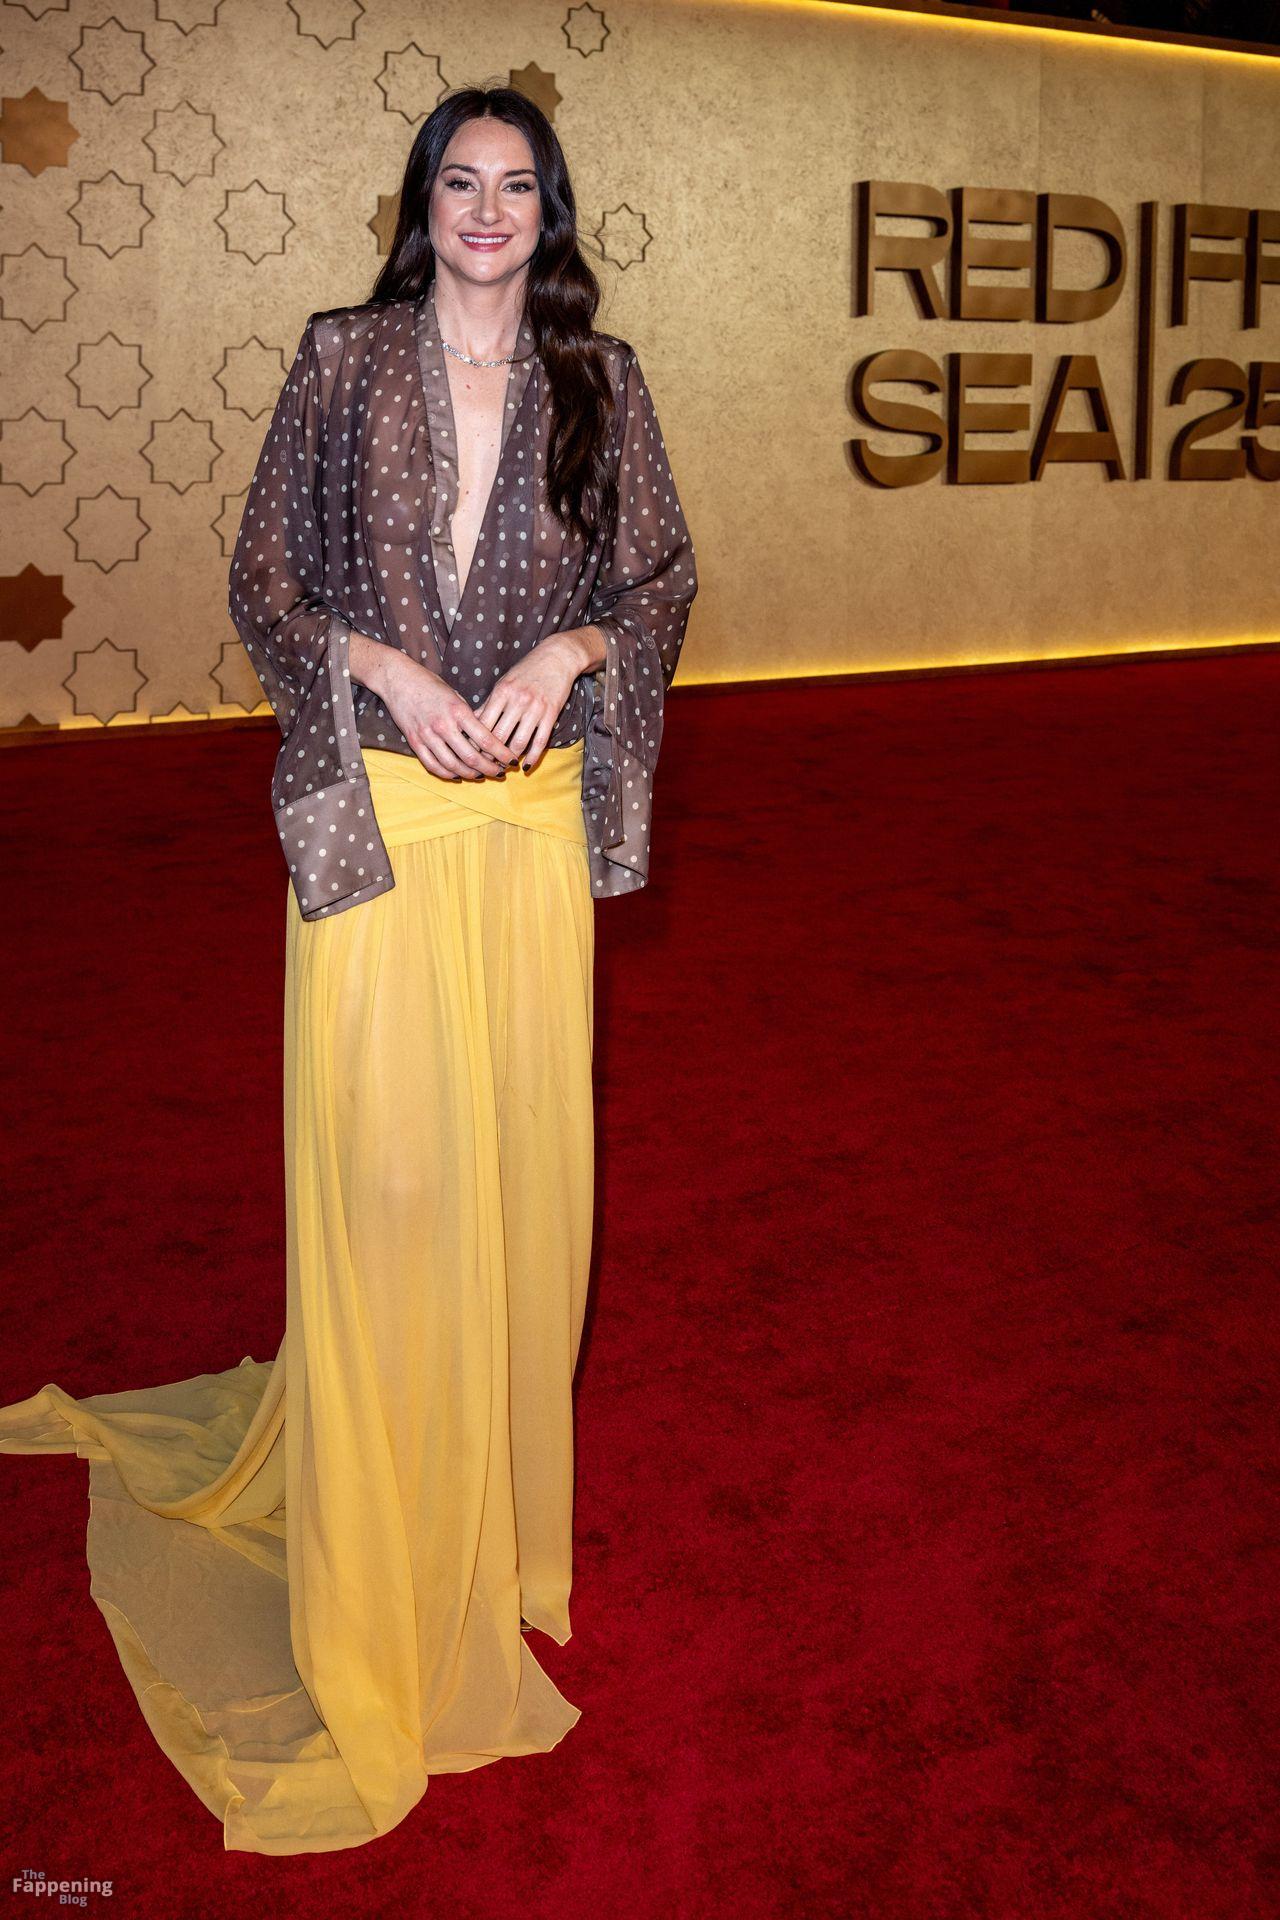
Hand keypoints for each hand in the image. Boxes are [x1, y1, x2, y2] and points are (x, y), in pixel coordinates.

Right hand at [372, 650, 518, 781]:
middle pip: (471, 757)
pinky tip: (458, 775)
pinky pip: (432, 765)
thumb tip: (485, 736)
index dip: (502, 754)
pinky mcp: (414, 742)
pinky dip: (447, 774)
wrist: (398, 679)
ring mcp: (427, 735)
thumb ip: (468, 716)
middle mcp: (443, 725)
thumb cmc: (429, 684)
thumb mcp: (455, 695)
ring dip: (470, 774)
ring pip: (453, 765)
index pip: (486, 739)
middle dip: (489, 769)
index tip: (511, 761)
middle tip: (500, 773)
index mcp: (458, 711)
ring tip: (481, 776)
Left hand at [474, 630, 597, 771]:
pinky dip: (532, 757)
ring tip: (505, 767)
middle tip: (487, 765)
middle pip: (499, 736)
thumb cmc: (527, 671)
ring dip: (511, 759)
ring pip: (519, 742)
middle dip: (491, 755)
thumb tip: (472, 723)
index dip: (476, 742)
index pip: (483, 723)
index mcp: (501, 692)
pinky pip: (540, 741)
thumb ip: (490, 704)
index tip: (473, 753)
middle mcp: (517, 700)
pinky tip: (527, 766)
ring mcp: (535, 708)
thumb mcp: (504, 683)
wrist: (557, 657)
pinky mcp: (551, 714)